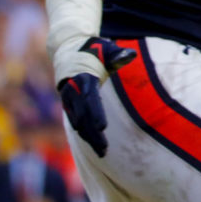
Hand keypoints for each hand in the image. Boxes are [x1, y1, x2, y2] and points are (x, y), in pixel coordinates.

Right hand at [55, 37, 136, 156]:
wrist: (69, 53)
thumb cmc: (94, 51)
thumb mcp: (106, 49)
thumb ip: (117, 54)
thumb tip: (131, 54)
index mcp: (83, 79)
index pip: (90, 99)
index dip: (96, 113)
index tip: (102, 127)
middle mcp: (73, 92)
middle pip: (83, 117)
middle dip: (93, 134)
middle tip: (104, 149)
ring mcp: (69, 100)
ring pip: (79, 123)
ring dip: (89, 138)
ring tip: (102, 152)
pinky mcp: (69, 105)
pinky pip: (77, 122)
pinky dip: (84, 133)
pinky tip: (94, 145)